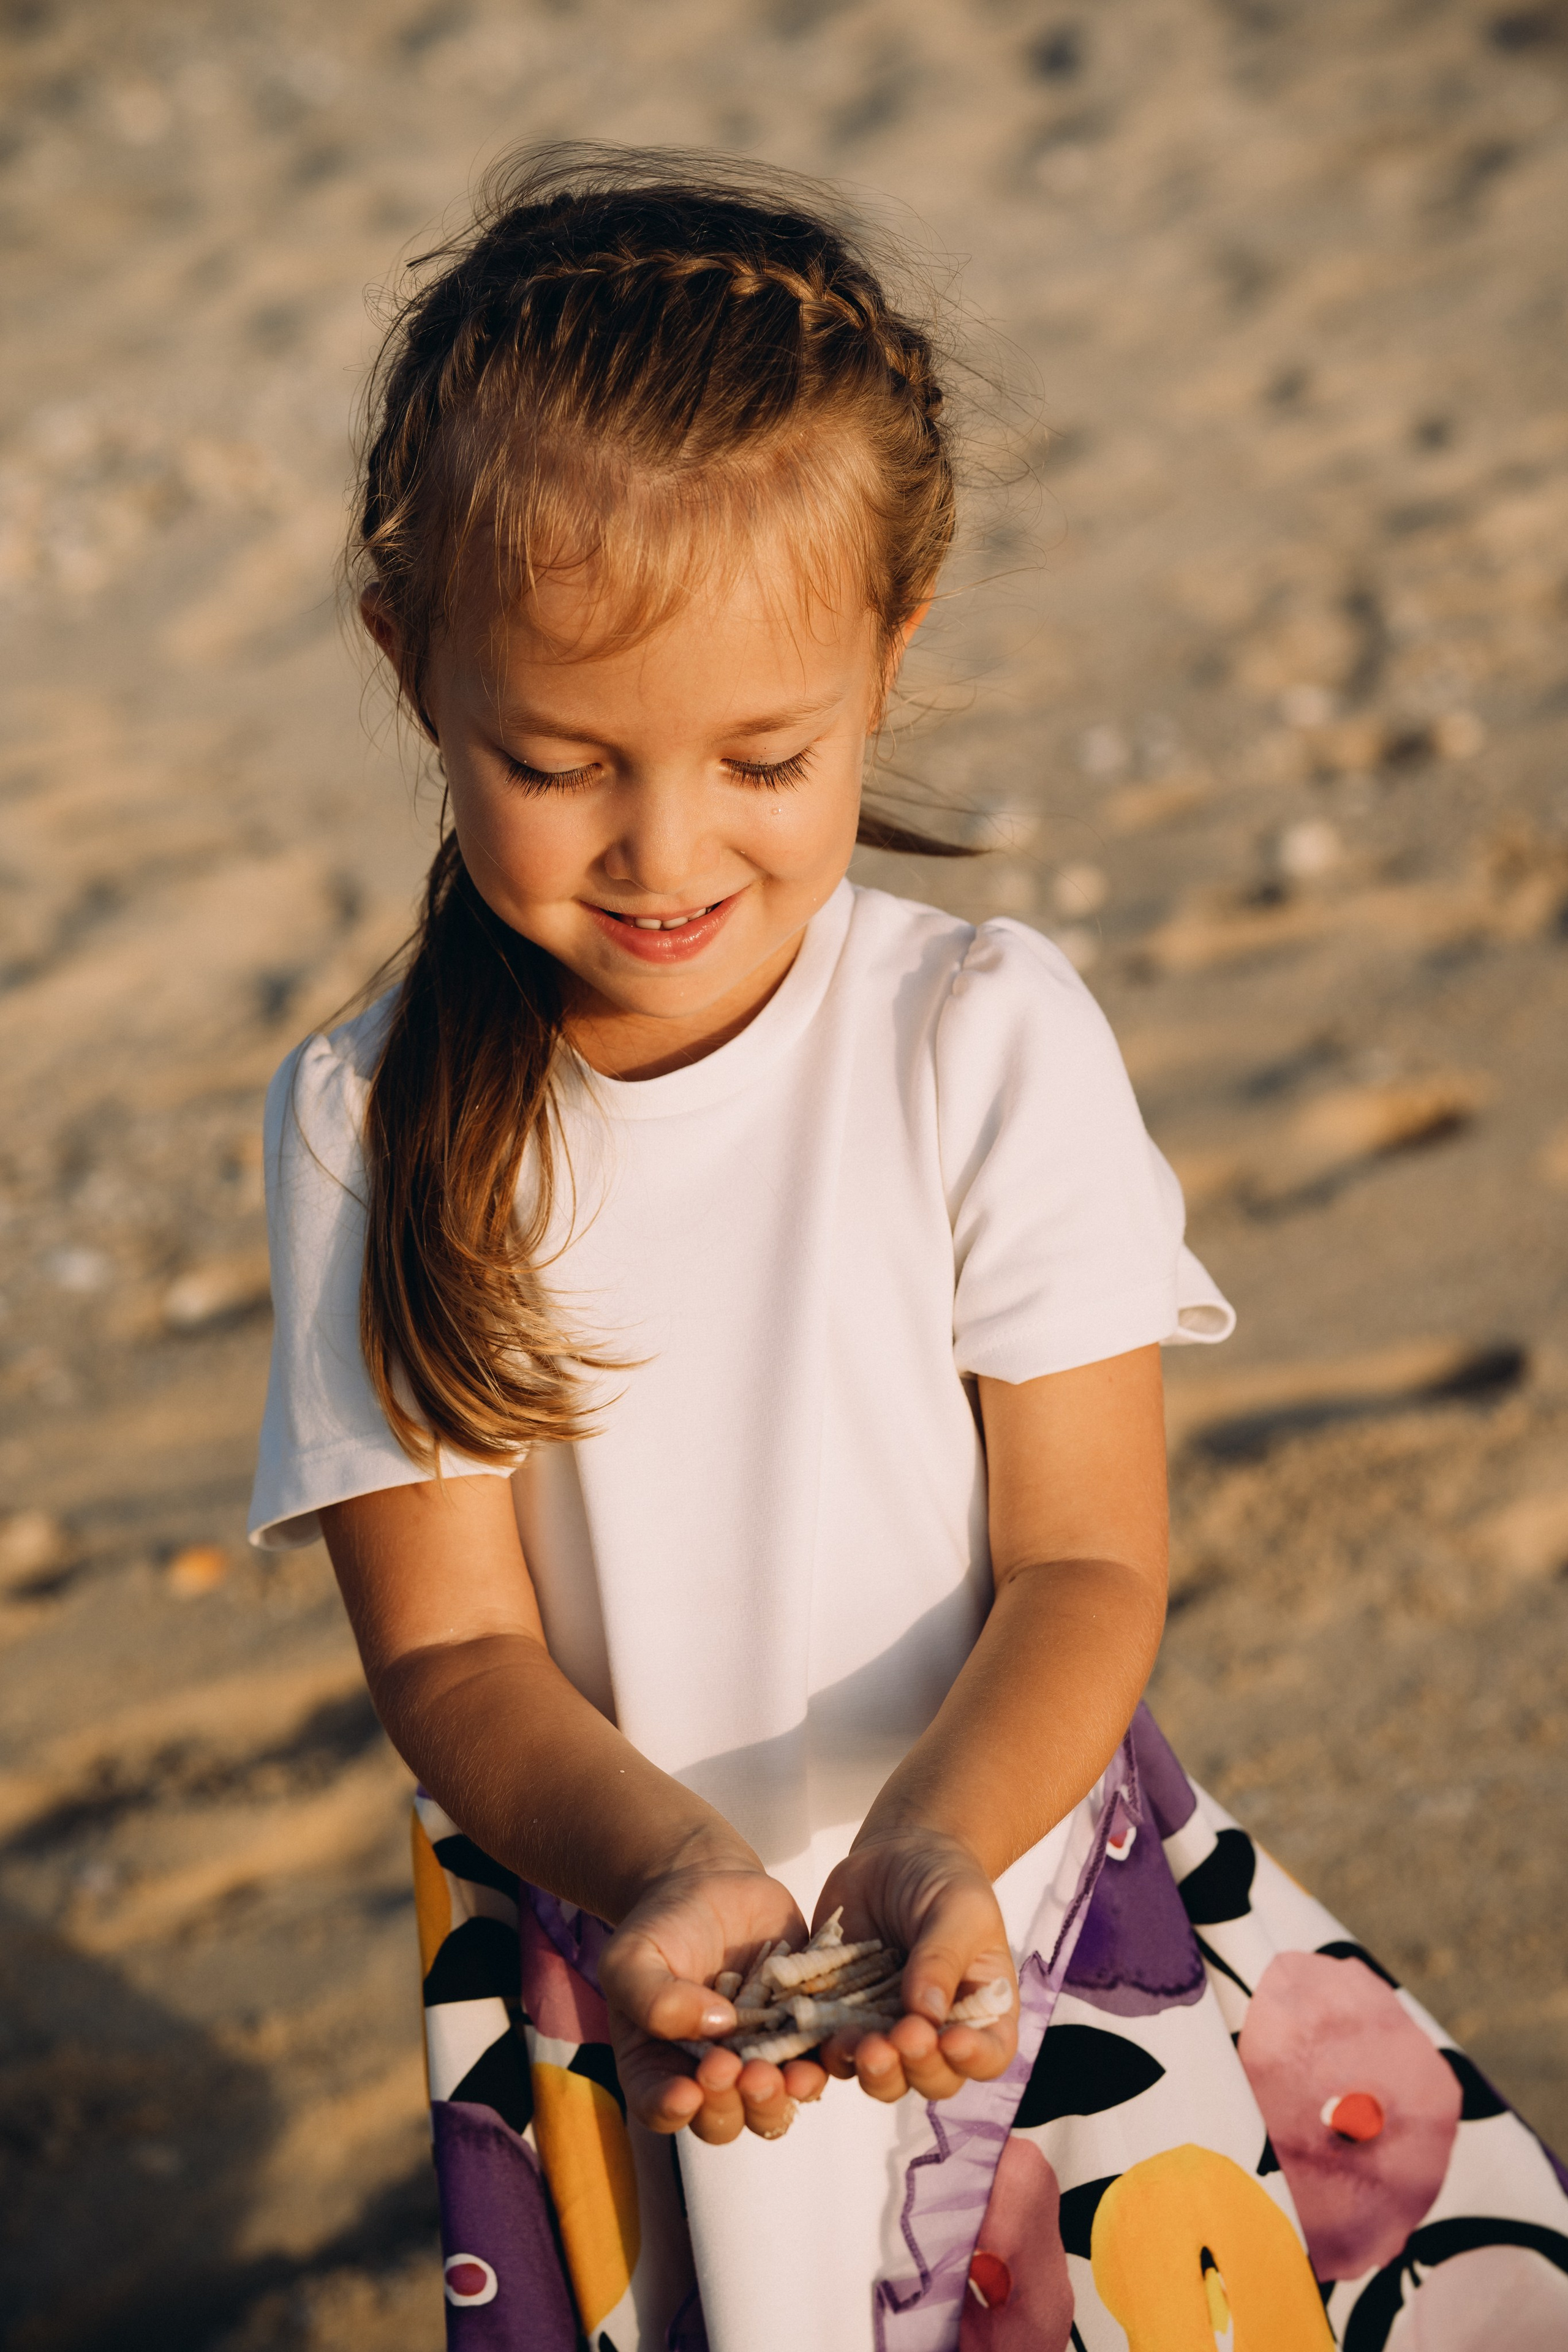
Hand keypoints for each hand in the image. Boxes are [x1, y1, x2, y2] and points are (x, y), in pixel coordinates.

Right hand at [599, 1854, 829, 2143]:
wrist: (711, 1888)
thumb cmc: (661, 1927)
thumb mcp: (633, 1956)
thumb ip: (654, 1997)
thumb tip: (715, 2026)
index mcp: (658, 2067)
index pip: (660, 2107)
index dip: (672, 2110)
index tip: (687, 2093)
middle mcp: (710, 2076)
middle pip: (724, 2118)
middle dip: (735, 2105)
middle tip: (743, 2072)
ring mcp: (758, 2057)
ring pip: (775, 2103)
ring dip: (785, 2097)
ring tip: (794, 2074)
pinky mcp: (800, 2032)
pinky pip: (819, 2060)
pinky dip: (827, 2060)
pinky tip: (833, 2043)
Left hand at [809, 1831, 1017, 2104]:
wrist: (896, 1855)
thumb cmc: (944, 1881)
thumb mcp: (958, 1909)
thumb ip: (942, 1958)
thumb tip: (926, 2016)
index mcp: (979, 2011)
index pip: (988, 2054)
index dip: (973, 2059)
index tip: (952, 2040)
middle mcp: (935, 2033)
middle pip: (930, 2077)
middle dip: (912, 2068)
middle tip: (895, 2041)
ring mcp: (886, 2028)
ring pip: (879, 2074)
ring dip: (867, 2067)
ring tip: (854, 2041)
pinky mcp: (841, 2016)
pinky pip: (828, 2044)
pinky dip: (820, 2045)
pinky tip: (809, 2027)